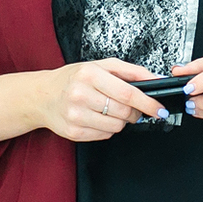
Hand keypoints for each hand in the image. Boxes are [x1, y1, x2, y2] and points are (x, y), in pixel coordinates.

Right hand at [41, 58, 168, 142]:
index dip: (148, 103)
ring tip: (109, 110)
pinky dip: (107, 128)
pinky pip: (105, 135)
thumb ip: (131, 71)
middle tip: (132, 108)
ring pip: (116, 126)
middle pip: (124, 111)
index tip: (159, 109)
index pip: (128, 93)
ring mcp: (75, 115)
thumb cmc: (74, 78)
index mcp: (89, 74)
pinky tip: (97, 117)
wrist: (43, 96)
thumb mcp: (101, 66)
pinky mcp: (74, 132)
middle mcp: (80, 94)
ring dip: (121, 121)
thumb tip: (156, 80)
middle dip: (135, 112)